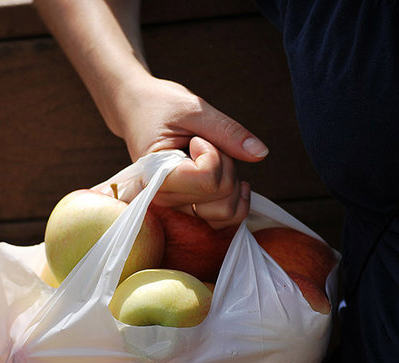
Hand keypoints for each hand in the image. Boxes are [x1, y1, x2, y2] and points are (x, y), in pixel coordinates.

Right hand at [113, 76, 267, 228]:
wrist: (138, 111)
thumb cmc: (160, 106)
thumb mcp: (193, 109)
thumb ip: (226, 131)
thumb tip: (260, 154)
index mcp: (156, 174)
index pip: (207, 182)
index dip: (215, 156)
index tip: (196, 139)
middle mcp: (163, 198)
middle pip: (221, 198)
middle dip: (226, 166)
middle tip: (206, 144)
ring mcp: (176, 207)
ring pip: (226, 212)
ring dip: (231, 183)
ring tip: (212, 160)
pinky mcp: (188, 209)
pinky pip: (224, 219)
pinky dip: (236, 199)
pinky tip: (230, 177)